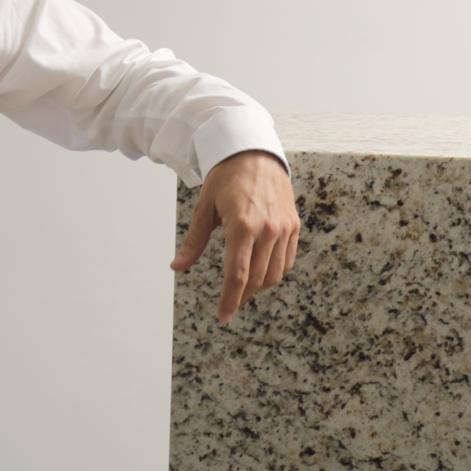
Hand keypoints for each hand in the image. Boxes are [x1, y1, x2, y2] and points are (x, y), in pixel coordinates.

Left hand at [169, 149, 299, 323]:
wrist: (255, 153)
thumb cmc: (226, 178)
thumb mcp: (205, 207)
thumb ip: (194, 241)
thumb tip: (177, 266)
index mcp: (241, 226)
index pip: (237, 275)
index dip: (230, 300)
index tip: (223, 316)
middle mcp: (267, 229)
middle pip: (257, 279)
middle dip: (242, 296)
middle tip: (230, 302)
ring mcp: (283, 228)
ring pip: (275, 274)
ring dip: (259, 287)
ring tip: (243, 288)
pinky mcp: (293, 225)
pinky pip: (287, 260)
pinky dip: (275, 272)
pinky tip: (261, 272)